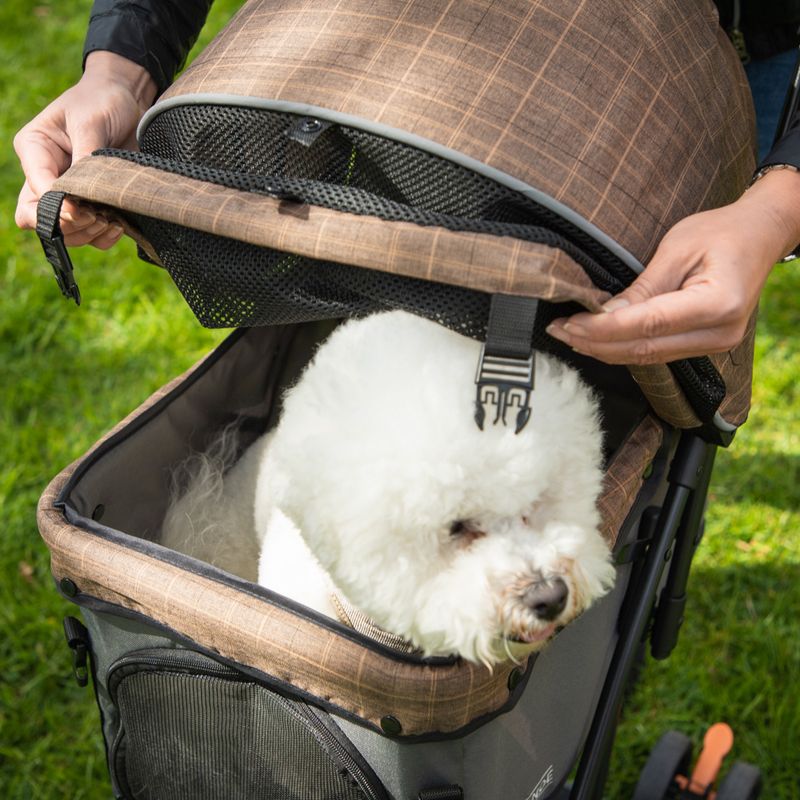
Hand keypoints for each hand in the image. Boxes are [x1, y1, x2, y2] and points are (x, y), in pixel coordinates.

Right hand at [14, 51, 156, 248]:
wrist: (127, 99)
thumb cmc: (102, 101)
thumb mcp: (90, 121)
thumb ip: (85, 157)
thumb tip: (82, 193)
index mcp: (35, 150)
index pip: (34, 190)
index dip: (55, 206)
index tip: (79, 209)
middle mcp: (46, 175)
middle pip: (40, 219)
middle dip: (68, 225)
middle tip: (96, 217)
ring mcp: (70, 192)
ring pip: (66, 232)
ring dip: (88, 233)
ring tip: (111, 220)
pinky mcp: (93, 202)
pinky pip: (91, 234)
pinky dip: (103, 237)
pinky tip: (119, 225)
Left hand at [546, 169, 799, 363]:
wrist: (761, 235)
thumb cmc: (721, 232)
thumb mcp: (677, 247)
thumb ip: (642, 286)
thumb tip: (604, 315)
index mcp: (718, 304)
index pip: (648, 324)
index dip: (603, 328)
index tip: (568, 323)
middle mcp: (720, 333)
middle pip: (645, 349)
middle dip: (596, 343)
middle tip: (558, 331)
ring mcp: (716, 344)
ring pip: (648, 357)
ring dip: (605, 349)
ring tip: (569, 336)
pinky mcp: (705, 345)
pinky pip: (657, 353)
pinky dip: (624, 348)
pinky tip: (597, 340)